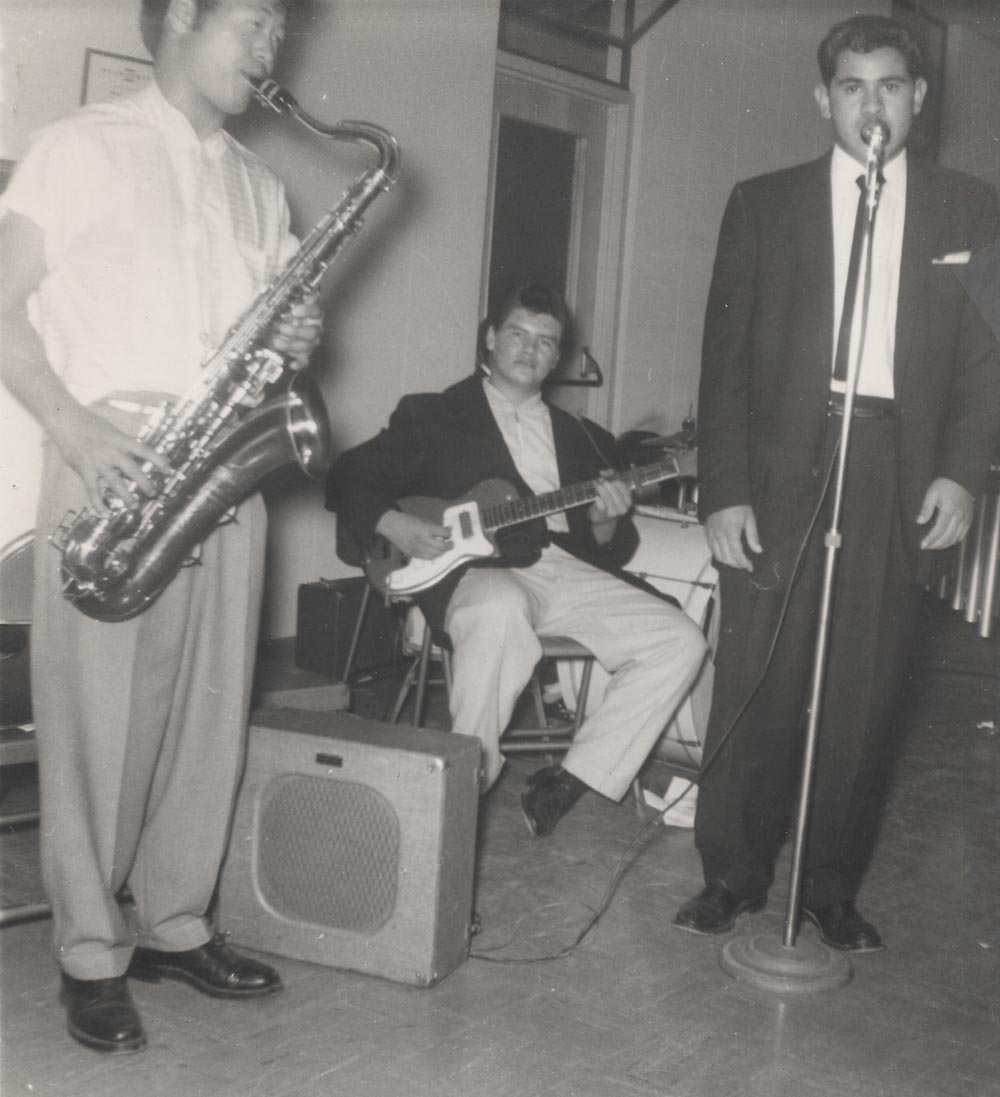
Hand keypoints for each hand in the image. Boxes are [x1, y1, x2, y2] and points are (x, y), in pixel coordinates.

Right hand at [54, 403, 170, 510]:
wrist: (65, 420)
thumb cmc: (91, 424)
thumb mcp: (113, 432)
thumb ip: (124, 447)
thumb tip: (138, 459)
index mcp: (120, 440)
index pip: (144, 450)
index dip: (158, 460)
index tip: (169, 470)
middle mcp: (110, 452)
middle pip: (132, 470)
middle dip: (145, 483)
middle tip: (153, 493)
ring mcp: (97, 462)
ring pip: (115, 483)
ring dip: (126, 496)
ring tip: (134, 506)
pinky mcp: (84, 470)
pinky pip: (92, 490)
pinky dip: (98, 504)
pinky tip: (105, 514)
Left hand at [270, 292, 322, 369]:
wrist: (282, 326)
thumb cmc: (285, 312)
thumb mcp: (285, 301)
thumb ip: (287, 295)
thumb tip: (278, 283)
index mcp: (313, 314)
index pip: (316, 311)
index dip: (307, 311)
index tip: (295, 311)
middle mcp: (315, 329)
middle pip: (312, 332)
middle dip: (296, 331)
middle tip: (281, 328)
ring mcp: (310, 343)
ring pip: (307, 346)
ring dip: (292, 345)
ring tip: (277, 342)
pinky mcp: (304, 355)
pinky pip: (305, 361)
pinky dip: (299, 363)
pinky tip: (291, 364)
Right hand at [376, 510, 453, 559]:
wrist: (391, 526)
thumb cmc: (407, 521)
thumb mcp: (423, 520)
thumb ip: (436, 526)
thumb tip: (449, 529)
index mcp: (425, 529)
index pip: (443, 534)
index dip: (448, 534)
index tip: (449, 533)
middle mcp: (422, 540)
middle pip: (442, 547)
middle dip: (449, 545)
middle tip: (451, 543)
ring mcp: (417, 549)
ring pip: (436, 555)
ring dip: (442, 551)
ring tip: (443, 547)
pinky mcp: (413, 554)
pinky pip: (428, 558)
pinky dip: (434, 555)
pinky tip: (434, 551)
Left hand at [588, 472, 632, 544]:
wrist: (602, 518)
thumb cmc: (608, 502)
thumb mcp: (612, 489)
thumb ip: (611, 477)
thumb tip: (605, 471)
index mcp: (628, 500)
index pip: (623, 486)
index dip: (614, 478)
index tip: (605, 475)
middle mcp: (624, 507)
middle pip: (615, 490)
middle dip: (606, 483)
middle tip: (599, 480)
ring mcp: (614, 511)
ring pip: (607, 496)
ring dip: (600, 488)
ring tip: (596, 485)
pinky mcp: (605, 514)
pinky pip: (600, 502)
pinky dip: (597, 497)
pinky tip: (596, 496)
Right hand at [704, 504, 761, 570]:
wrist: (723, 493)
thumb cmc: (738, 505)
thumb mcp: (750, 519)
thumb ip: (753, 536)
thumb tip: (758, 550)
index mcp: (731, 531)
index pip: (737, 553)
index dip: (744, 563)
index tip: (750, 567)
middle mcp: (719, 535)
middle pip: (727, 558)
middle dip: (737, 564)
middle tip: (745, 565)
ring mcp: (712, 534)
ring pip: (718, 555)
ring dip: (728, 562)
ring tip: (736, 562)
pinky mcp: (707, 533)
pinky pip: (712, 549)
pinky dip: (719, 555)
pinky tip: (726, 555)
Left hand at [916, 477, 974, 550]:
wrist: (961, 479)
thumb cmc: (944, 485)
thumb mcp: (931, 493)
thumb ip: (926, 508)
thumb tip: (919, 522)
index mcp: (949, 510)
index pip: (939, 529)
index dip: (931, 539)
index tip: (923, 545)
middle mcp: (959, 516)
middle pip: (948, 536)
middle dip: (936, 544)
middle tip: (926, 547)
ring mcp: (966, 519)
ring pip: (956, 537)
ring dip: (945, 544)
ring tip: (934, 546)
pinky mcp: (969, 519)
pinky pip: (963, 534)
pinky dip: (954, 541)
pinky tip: (946, 542)